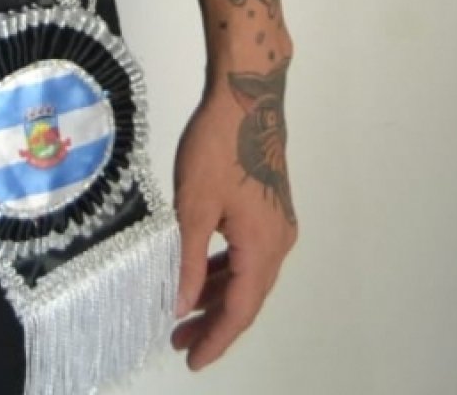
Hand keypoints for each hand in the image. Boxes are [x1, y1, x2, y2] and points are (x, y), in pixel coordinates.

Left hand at [170, 74, 296, 370]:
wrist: (248, 96)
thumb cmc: (218, 145)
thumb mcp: (194, 206)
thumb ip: (189, 260)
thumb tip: (182, 305)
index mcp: (263, 247)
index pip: (239, 309)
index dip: (216, 339)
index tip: (192, 360)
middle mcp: (278, 243)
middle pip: (246, 297)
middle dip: (213, 322)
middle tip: (178, 341)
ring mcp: (276, 225)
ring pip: (247, 276)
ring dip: (217, 295)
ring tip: (183, 313)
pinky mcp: (269, 209)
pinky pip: (247, 253)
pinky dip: (224, 269)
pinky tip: (201, 273)